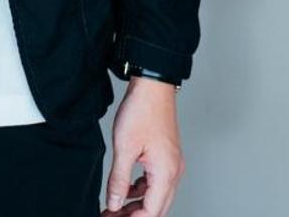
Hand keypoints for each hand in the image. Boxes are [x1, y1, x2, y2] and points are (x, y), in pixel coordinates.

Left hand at [103, 77, 182, 215]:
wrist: (152, 86)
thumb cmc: (142, 111)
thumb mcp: (124, 148)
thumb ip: (119, 180)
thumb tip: (115, 203)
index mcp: (166, 172)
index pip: (151, 211)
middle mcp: (173, 171)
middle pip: (157, 207)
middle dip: (134, 215)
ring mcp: (172, 163)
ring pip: (157, 195)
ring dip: (137, 204)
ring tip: (115, 207)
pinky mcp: (166, 156)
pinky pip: (156, 182)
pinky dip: (141, 190)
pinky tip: (126, 189)